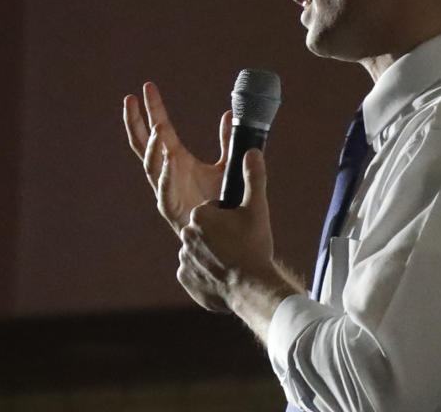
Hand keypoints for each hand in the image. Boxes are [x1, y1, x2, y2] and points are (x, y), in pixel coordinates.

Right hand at [123, 82, 232, 234]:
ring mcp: (165, 189)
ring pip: (150, 165)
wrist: (226, 235)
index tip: (147, 87)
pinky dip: (166, 174)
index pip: (160, 128)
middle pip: (143, 143)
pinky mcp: (171, 208)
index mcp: (176, 158)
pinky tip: (169, 158)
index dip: (152, 109)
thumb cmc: (220, 202)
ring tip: (159, 127)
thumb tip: (228, 115)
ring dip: (153, 146)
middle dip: (136, 122)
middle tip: (130, 99)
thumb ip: (226, 141)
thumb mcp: (225, 165)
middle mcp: (167, 172)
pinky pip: (164, 190)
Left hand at [177, 149, 281, 311]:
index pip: (211, 209)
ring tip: (233, 262)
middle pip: (204, 229)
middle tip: (239, 245)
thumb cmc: (254, 246)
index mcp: (200, 214)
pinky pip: (195, 270)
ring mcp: (183, 258)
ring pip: (199, 249)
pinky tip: (223, 275)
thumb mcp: (257, 208)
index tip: (240, 228)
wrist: (251, 288)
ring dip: (212, 253)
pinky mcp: (184, 278)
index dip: (228, 218)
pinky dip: (206, 272)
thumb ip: (253, 177)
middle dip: (219, 235)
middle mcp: (186, 233)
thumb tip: (252, 152)